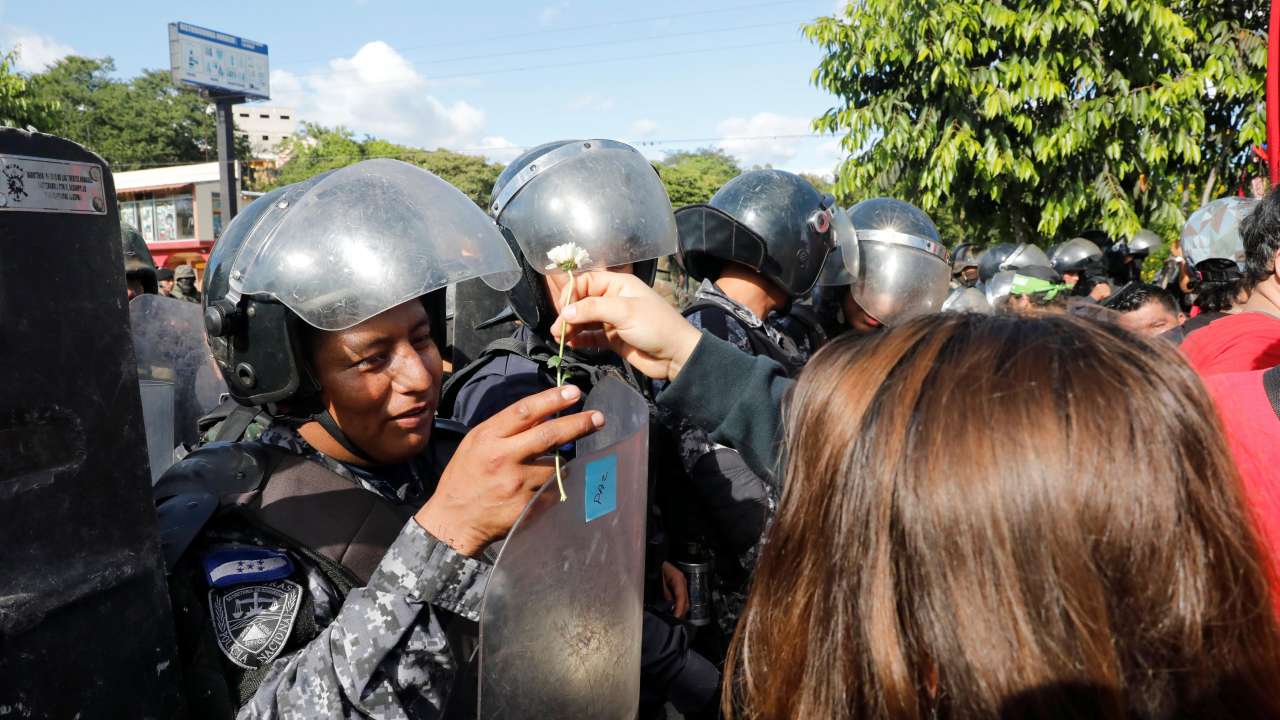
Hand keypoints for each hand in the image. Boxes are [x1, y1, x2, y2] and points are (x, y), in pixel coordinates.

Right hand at [416, 385, 603, 555]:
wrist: (454, 521)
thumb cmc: (465, 476)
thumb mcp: (476, 443)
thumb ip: (507, 427)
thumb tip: (544, 411)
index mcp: (488, 438)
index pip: (525, 411)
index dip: (552, 399)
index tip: (574, 392)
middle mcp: (503, 458)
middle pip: (550, 435)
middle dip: (579, 424)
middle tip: (599, 418)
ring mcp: (517, 484)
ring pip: (556, 466)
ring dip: (561, 463)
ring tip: (551, 467)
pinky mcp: (526, 506)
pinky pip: (552, 490)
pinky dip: (553, 486)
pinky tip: (541, 490)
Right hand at [549, 270, 702, 382]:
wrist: (676, 356)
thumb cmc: (655, 326)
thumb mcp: (624, 312)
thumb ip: (593, 309)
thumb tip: (565, 311)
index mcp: (619, 285)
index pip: (587, 281)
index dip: (572, 293)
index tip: (562, 309)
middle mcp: (614, 299)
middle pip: (582, 301)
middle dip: (568, 314)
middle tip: (558, 330)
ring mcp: (613, 320)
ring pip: (585, 320)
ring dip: (571, 328)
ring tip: (560, 338)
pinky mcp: (613, 338)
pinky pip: (591, 336)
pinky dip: (580, 339)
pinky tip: (570, 345)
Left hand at [661, 561, 688, 618]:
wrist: (657, 560)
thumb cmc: (657, 568)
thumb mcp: (659, 580)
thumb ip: (665, 592)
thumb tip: (670, 605)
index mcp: (678, 579)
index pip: (681, 597)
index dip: (679, 609)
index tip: (676, 617)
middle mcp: (683, 582)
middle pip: (686, 601)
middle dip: (681, 612)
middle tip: (675, 622)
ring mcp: (683, 584)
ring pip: (686, 601)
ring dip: (681, 610)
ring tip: (675, 618)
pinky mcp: (680, 586)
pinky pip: (682, 598)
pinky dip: (680, 606)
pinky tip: (675, 611)